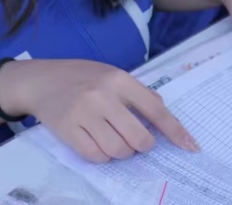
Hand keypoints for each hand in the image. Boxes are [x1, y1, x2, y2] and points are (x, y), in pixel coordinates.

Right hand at [0, 59, 198, 162]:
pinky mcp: (67, 130)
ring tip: (115, 140)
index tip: (190, 146)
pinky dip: (103, 156)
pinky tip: (98, 143)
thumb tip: (163, 114)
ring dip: (123, 152)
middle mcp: (103, 96)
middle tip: (138, 141)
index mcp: (120, 79)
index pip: (155, 109)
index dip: (175, 130)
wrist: (41, 80)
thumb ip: (138, 93)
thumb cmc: (83, 77)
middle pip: (138, 137)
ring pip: (118, 150)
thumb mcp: (113, 74)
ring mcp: (84, 113)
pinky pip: (95, 156)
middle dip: (144, 145)